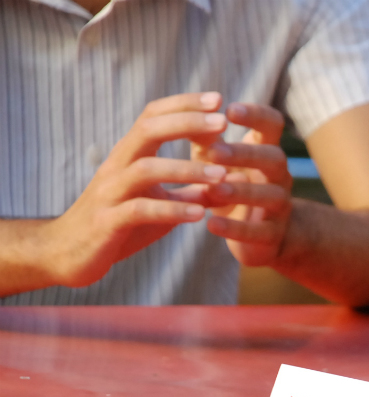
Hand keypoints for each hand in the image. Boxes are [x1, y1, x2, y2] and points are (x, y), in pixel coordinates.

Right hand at [47, 92, 230, 287]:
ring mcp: (110, 193)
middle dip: (186, 122)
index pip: (153, 117)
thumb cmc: (119, 226)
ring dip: (186, 169)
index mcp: (129, 156)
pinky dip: (172, 210)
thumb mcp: (161, 206)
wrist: (69, 255)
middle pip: (148, 130)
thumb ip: (191, 193)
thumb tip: (229, 183)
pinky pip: (140, 210)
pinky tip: (199, 214)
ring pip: (146, 169)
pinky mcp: (107, 222)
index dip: (183, 105)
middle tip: (223, 121)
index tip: (217, 99)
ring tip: (222, 175)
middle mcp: (117, 167)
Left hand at [193, 103, 292, 265]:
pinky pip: (258, 231)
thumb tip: (189, 112)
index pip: (272, 124)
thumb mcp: (217, 162)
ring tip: (214, 190)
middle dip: (246, 154)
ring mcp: (280, 206)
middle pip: (274, 158)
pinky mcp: (272, 235)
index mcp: (267, 151)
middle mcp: (280, 176)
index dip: (255, 114)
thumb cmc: (232, 186)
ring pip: (271, 196)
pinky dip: (235, 229)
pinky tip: (211, 224)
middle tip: (215, 152)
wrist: (260, 236)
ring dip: (242, 191)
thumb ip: (205, 140)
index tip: (229, 109)